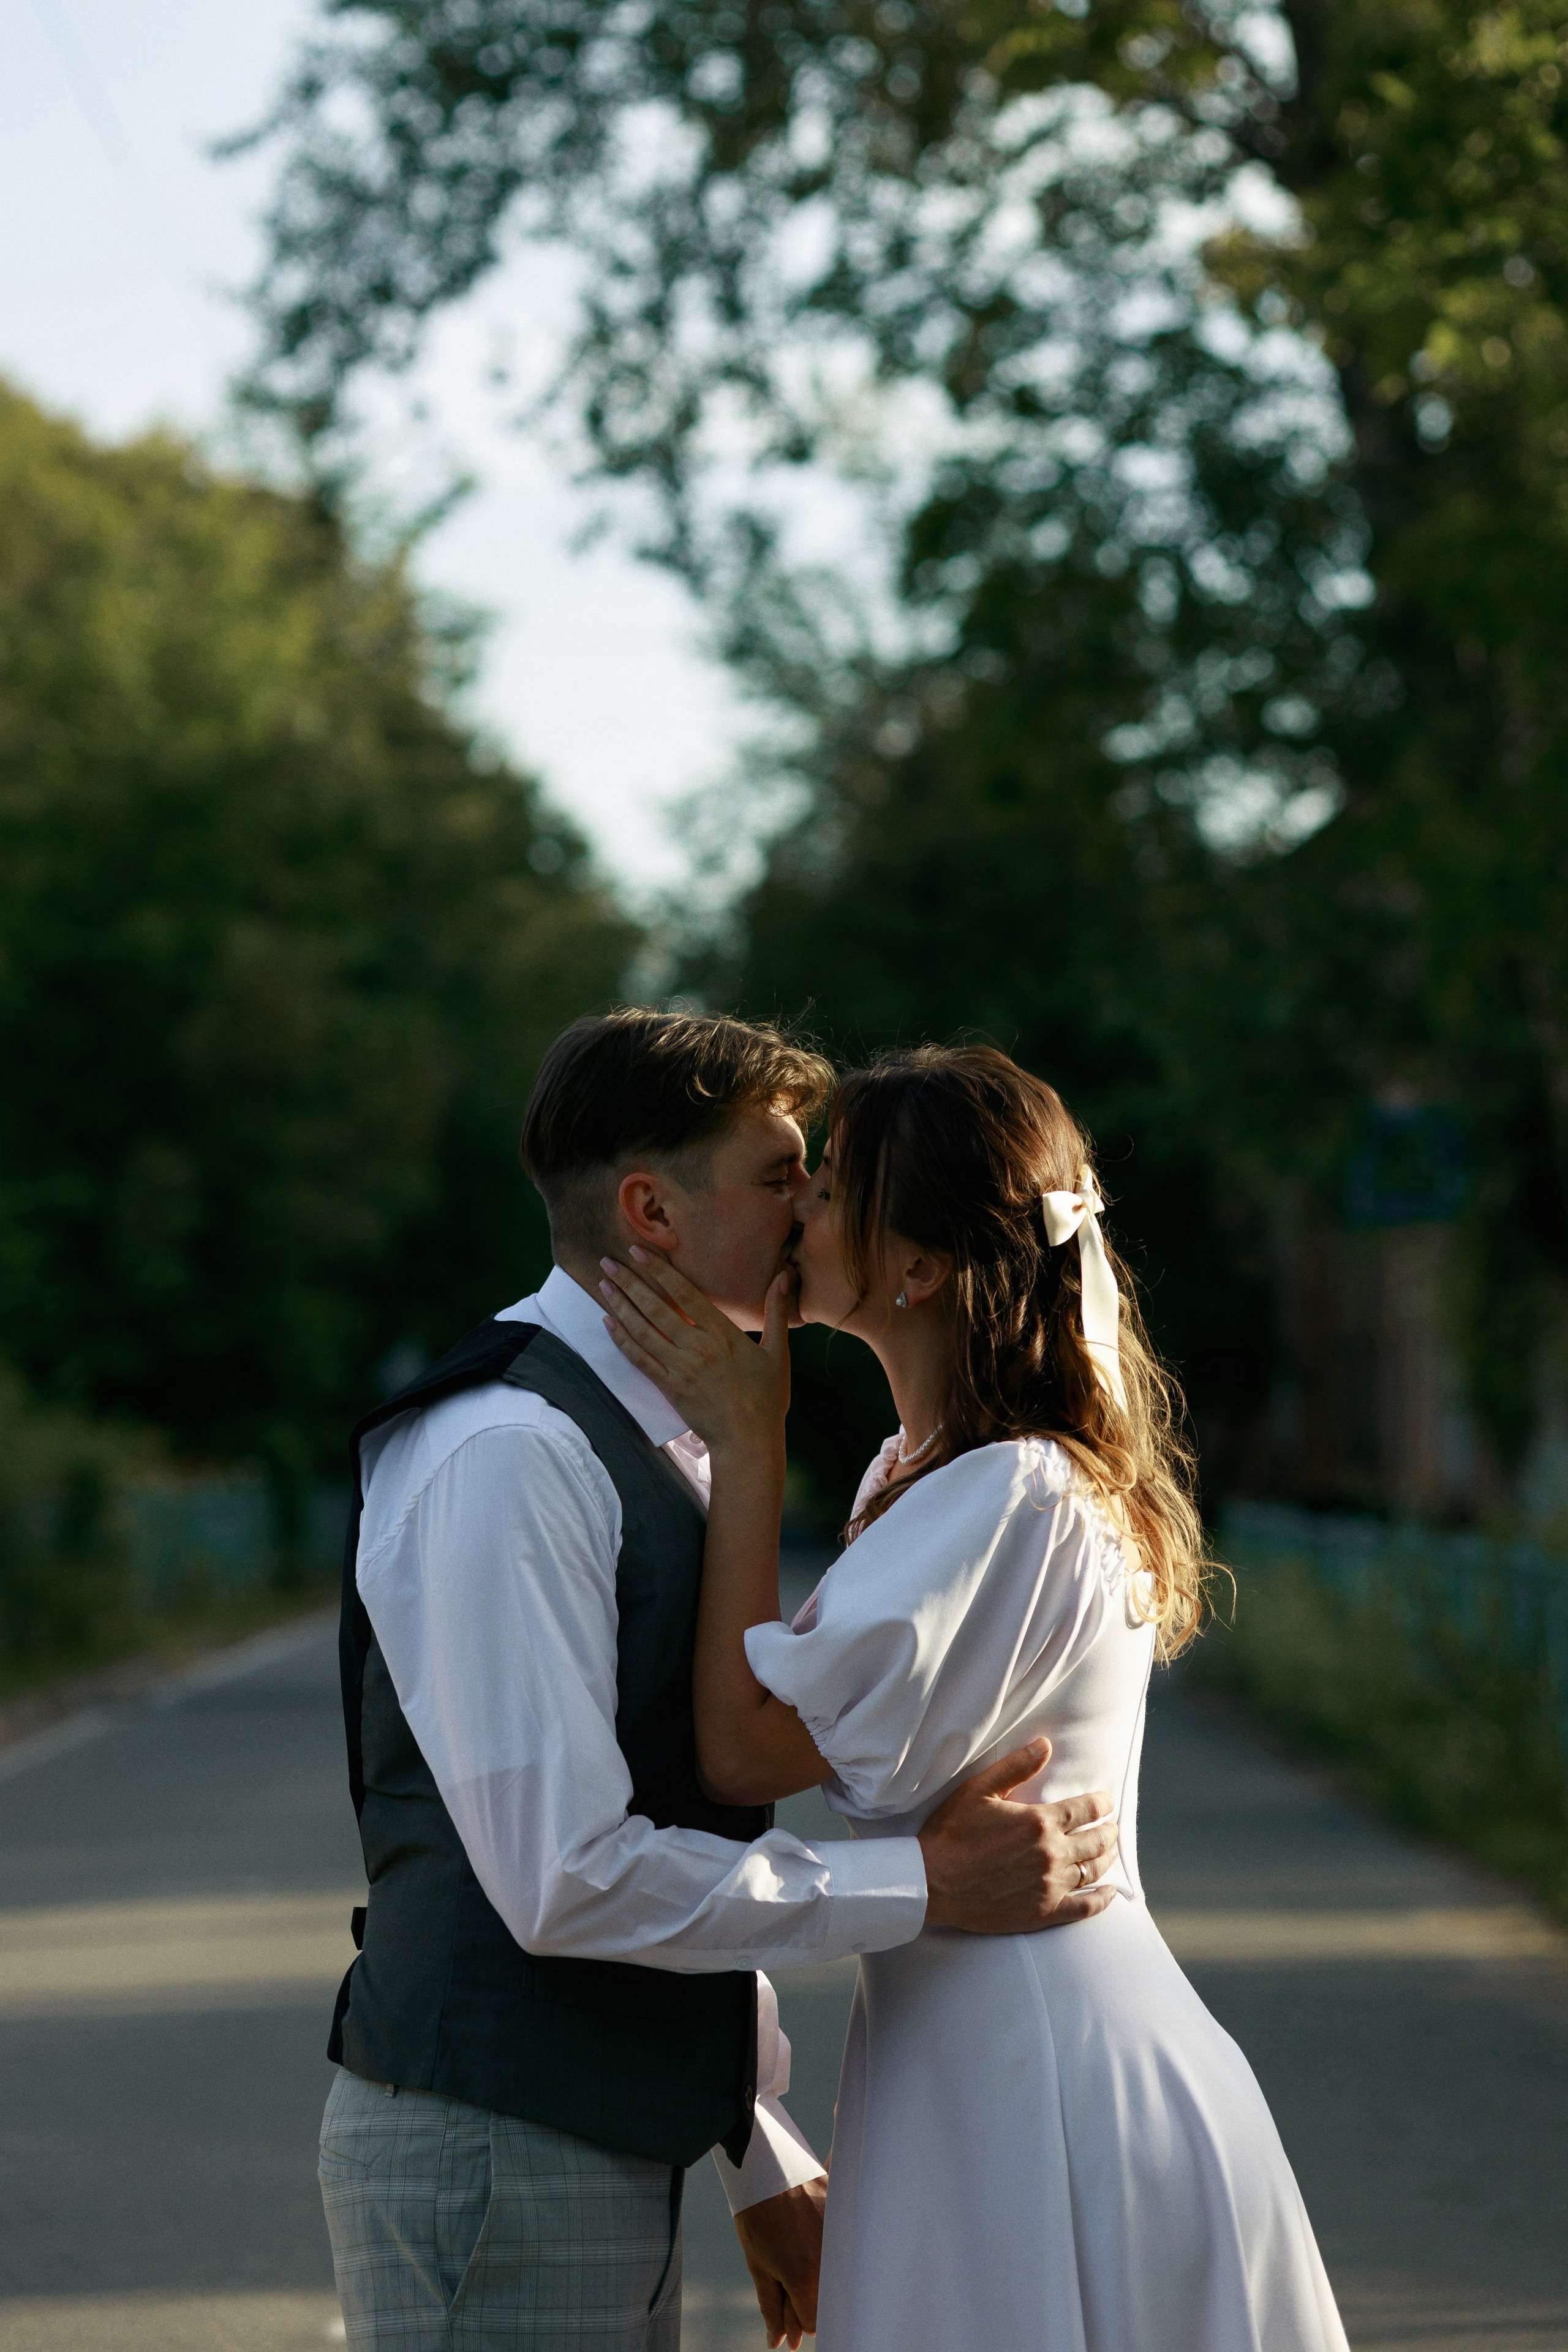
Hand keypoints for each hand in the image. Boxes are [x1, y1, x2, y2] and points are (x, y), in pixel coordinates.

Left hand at [599, 1248, 791, 1457]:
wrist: (749, 1441)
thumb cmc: (767, 1399)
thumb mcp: (779, 1353)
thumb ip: (776, 1312)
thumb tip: (784, 1275)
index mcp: (723, 1334)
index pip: (685, 1294)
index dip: (660, 1271)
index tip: (639, 1252)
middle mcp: (698, 1348)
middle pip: (657, 1308)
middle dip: (630, 1282)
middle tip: (607, 1262)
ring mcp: (680, 1369)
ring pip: (643, 1331)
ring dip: (620, 1306)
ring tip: (603, 1285)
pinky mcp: (669, 1388)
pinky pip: (640, 1360)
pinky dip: (622, 1340)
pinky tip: (608, 1323)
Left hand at [733, 2177, 826, 2347]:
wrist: (768, 2165)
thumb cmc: (757, 2216)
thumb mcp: (758, 2266)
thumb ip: (771, 2307)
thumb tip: (777, 2342)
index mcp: (805, 2279)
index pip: (811, 2323)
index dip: (795, 2322)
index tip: (786, 2310)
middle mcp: (829, 2264)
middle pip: (826, 2302)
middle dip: (809, 2303)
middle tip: (790, 2280)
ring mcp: (841, 2239)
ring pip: (835, 2277)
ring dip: (821, 2277)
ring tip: (800, 2255)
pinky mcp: (846, 2217)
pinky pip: (842, 2247)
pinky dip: (831, 2250)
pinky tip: (816, 2237)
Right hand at [918, 1737, 1119, 1933]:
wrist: (932, 1882)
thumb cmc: (951, 1833)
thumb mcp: (980, 1790)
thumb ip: (1016, 1766)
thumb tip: (1046, 1744)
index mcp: (1039, 1821)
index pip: (1085, 1809)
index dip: (1101, 1803)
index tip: (1107, 1802)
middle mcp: (1051, 1853)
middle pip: (1095, 1840)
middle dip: (1108, 1831)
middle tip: (1112, 1826)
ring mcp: (1050, 1885)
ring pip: (1092, 1871)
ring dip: (1107, 1859)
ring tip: (1110, 1852)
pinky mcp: (1043, 1912)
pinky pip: (1085, 1908)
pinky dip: (1102, 1900)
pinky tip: (1109, 1893)